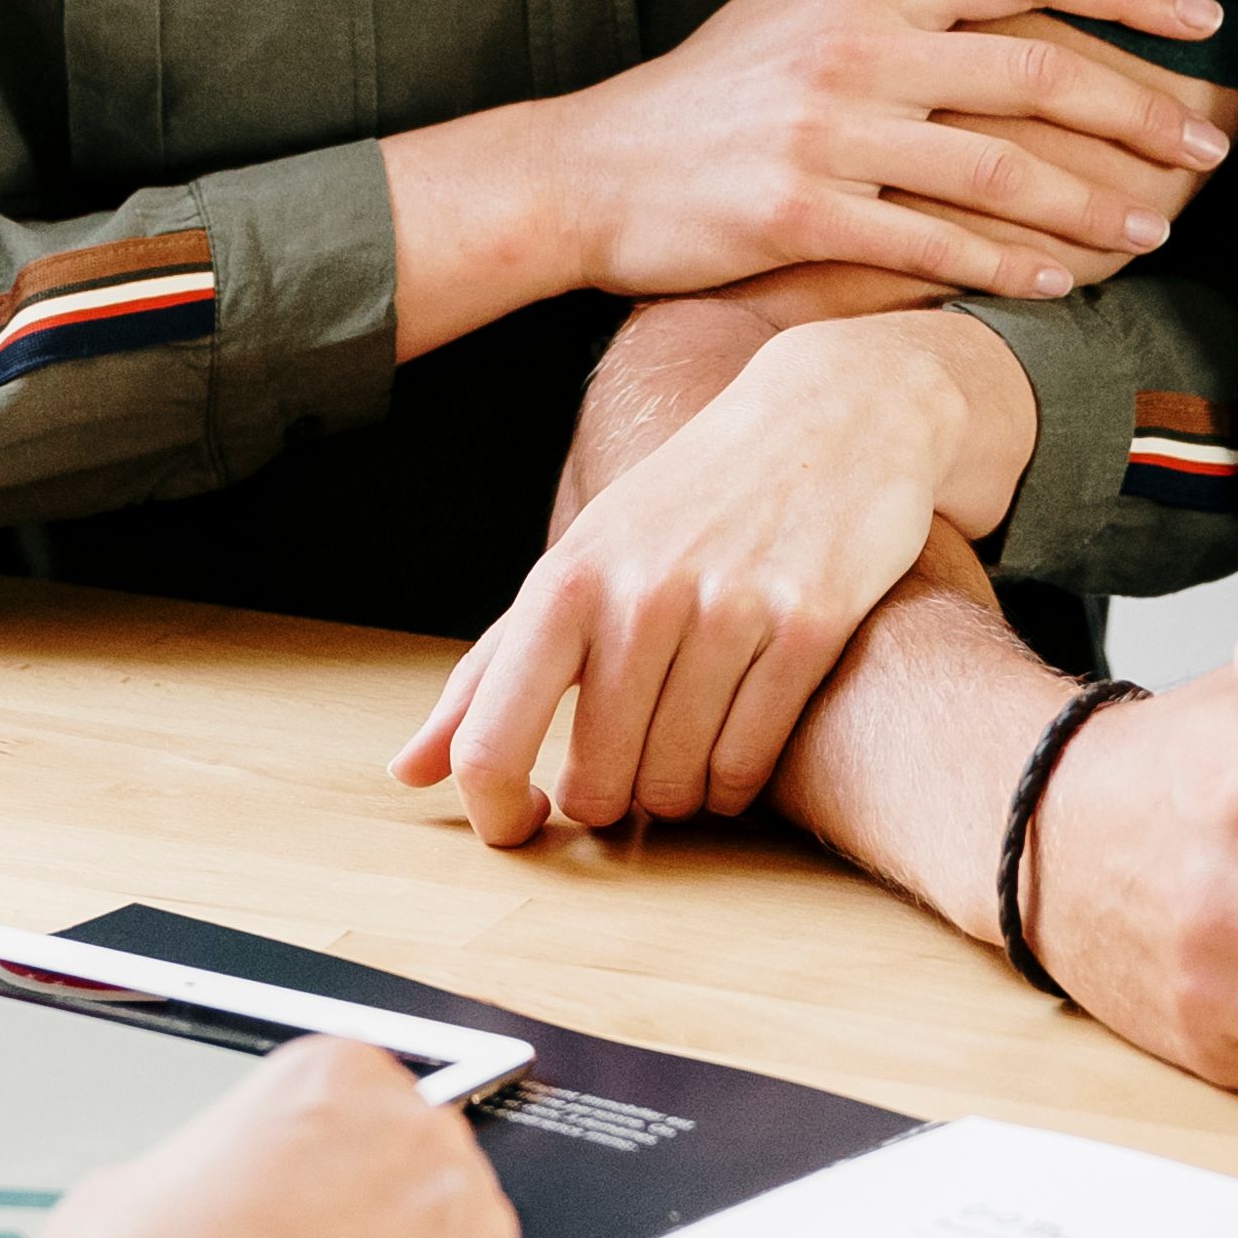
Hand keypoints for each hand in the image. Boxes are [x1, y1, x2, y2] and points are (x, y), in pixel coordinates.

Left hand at [399, 311, 1022, 842]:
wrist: (830, 414)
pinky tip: (731, 763)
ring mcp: (728, 609)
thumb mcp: (578, 565)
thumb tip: (407, 771)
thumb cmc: (686, 504)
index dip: (498, 812)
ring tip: (681, 765)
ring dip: (677, 797)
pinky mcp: (809, 624)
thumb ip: (491, 671)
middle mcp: (639, 595)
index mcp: (565, 583)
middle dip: (609, 802)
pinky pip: (750, 760)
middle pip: (596, 782)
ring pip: (676, 783)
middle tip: (625, 777)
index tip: (524, 822)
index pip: (491, 744)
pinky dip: (735, 785)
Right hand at [504, 0, 1235, 304]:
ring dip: (1094, 207)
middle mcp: (857, 53)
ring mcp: (831, 137)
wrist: (589, 173)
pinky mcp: (803, 216)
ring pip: (999, 171)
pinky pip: (933, 246)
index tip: (1207, 14)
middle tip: (1213, 145)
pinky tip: (1064, 285)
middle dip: (1143, 112)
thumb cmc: (703, 82)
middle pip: (1037, 73)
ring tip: (1158, 232)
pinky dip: (1009, 270)